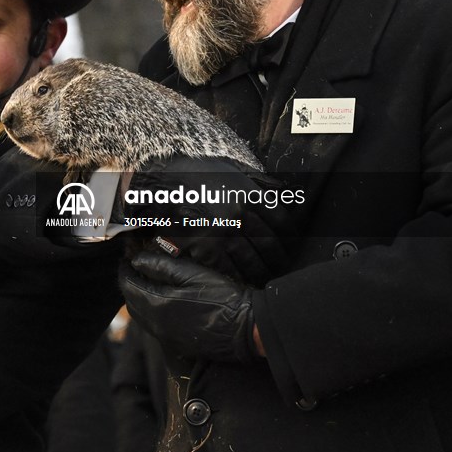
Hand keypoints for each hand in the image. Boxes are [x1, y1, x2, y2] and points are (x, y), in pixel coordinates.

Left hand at [118, 250, 256, 362]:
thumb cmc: (222, 298)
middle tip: (133, 269)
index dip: (124, 271)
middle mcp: (157, 325)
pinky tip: (159, 302)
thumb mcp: (191, 273)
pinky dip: (149, 312)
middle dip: (129, 284)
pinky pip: (153, 327)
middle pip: (131, 303)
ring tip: (144, 283)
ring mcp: (166, 338)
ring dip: (137, 299)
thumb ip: (160, 266)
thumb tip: (136, 261)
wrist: (246, 329)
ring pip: (140, 317)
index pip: (128, 286)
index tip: (125, 260)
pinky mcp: (177, 345)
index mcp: (157, 305)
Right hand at [123, 155, 291, 285]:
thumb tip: (285, 195)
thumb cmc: (198, 175)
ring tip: (264, 278)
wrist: (162, 182)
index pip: (282, 222)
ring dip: (260, 272)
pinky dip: (238, 276)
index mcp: (250, 195)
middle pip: (270, 245)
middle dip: (278, 260)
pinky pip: (229, 268)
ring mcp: (223, 233)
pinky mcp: (206, 248)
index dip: (288, 238)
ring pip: (251, 260)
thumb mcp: (232, 172)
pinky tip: (242, 280)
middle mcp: (240, 214)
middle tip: (281, 268)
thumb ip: (259, 184)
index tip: (289, 246)